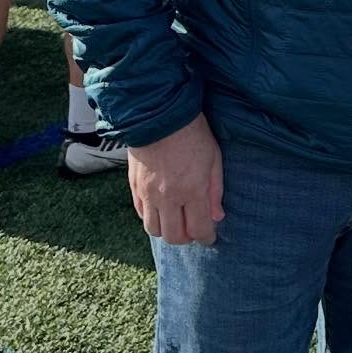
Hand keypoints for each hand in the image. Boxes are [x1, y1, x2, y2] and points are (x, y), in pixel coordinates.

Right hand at [128, 113, 223, 245]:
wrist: (158, 114)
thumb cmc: (192, 133)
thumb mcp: (213, 158)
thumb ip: (215, 191)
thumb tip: (217, 216)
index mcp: (191, 190)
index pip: (198, 229)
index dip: (206, 238)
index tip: (210, 237)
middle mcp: (167, 197)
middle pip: (173, 236)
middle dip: (186, 239)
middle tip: (193, 230)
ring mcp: (147, 193)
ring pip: (153, 230)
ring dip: (166, 231)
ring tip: (177, 221)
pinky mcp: (134, 186)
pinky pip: (141, 214)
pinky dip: (151, 218)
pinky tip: (162, 210)